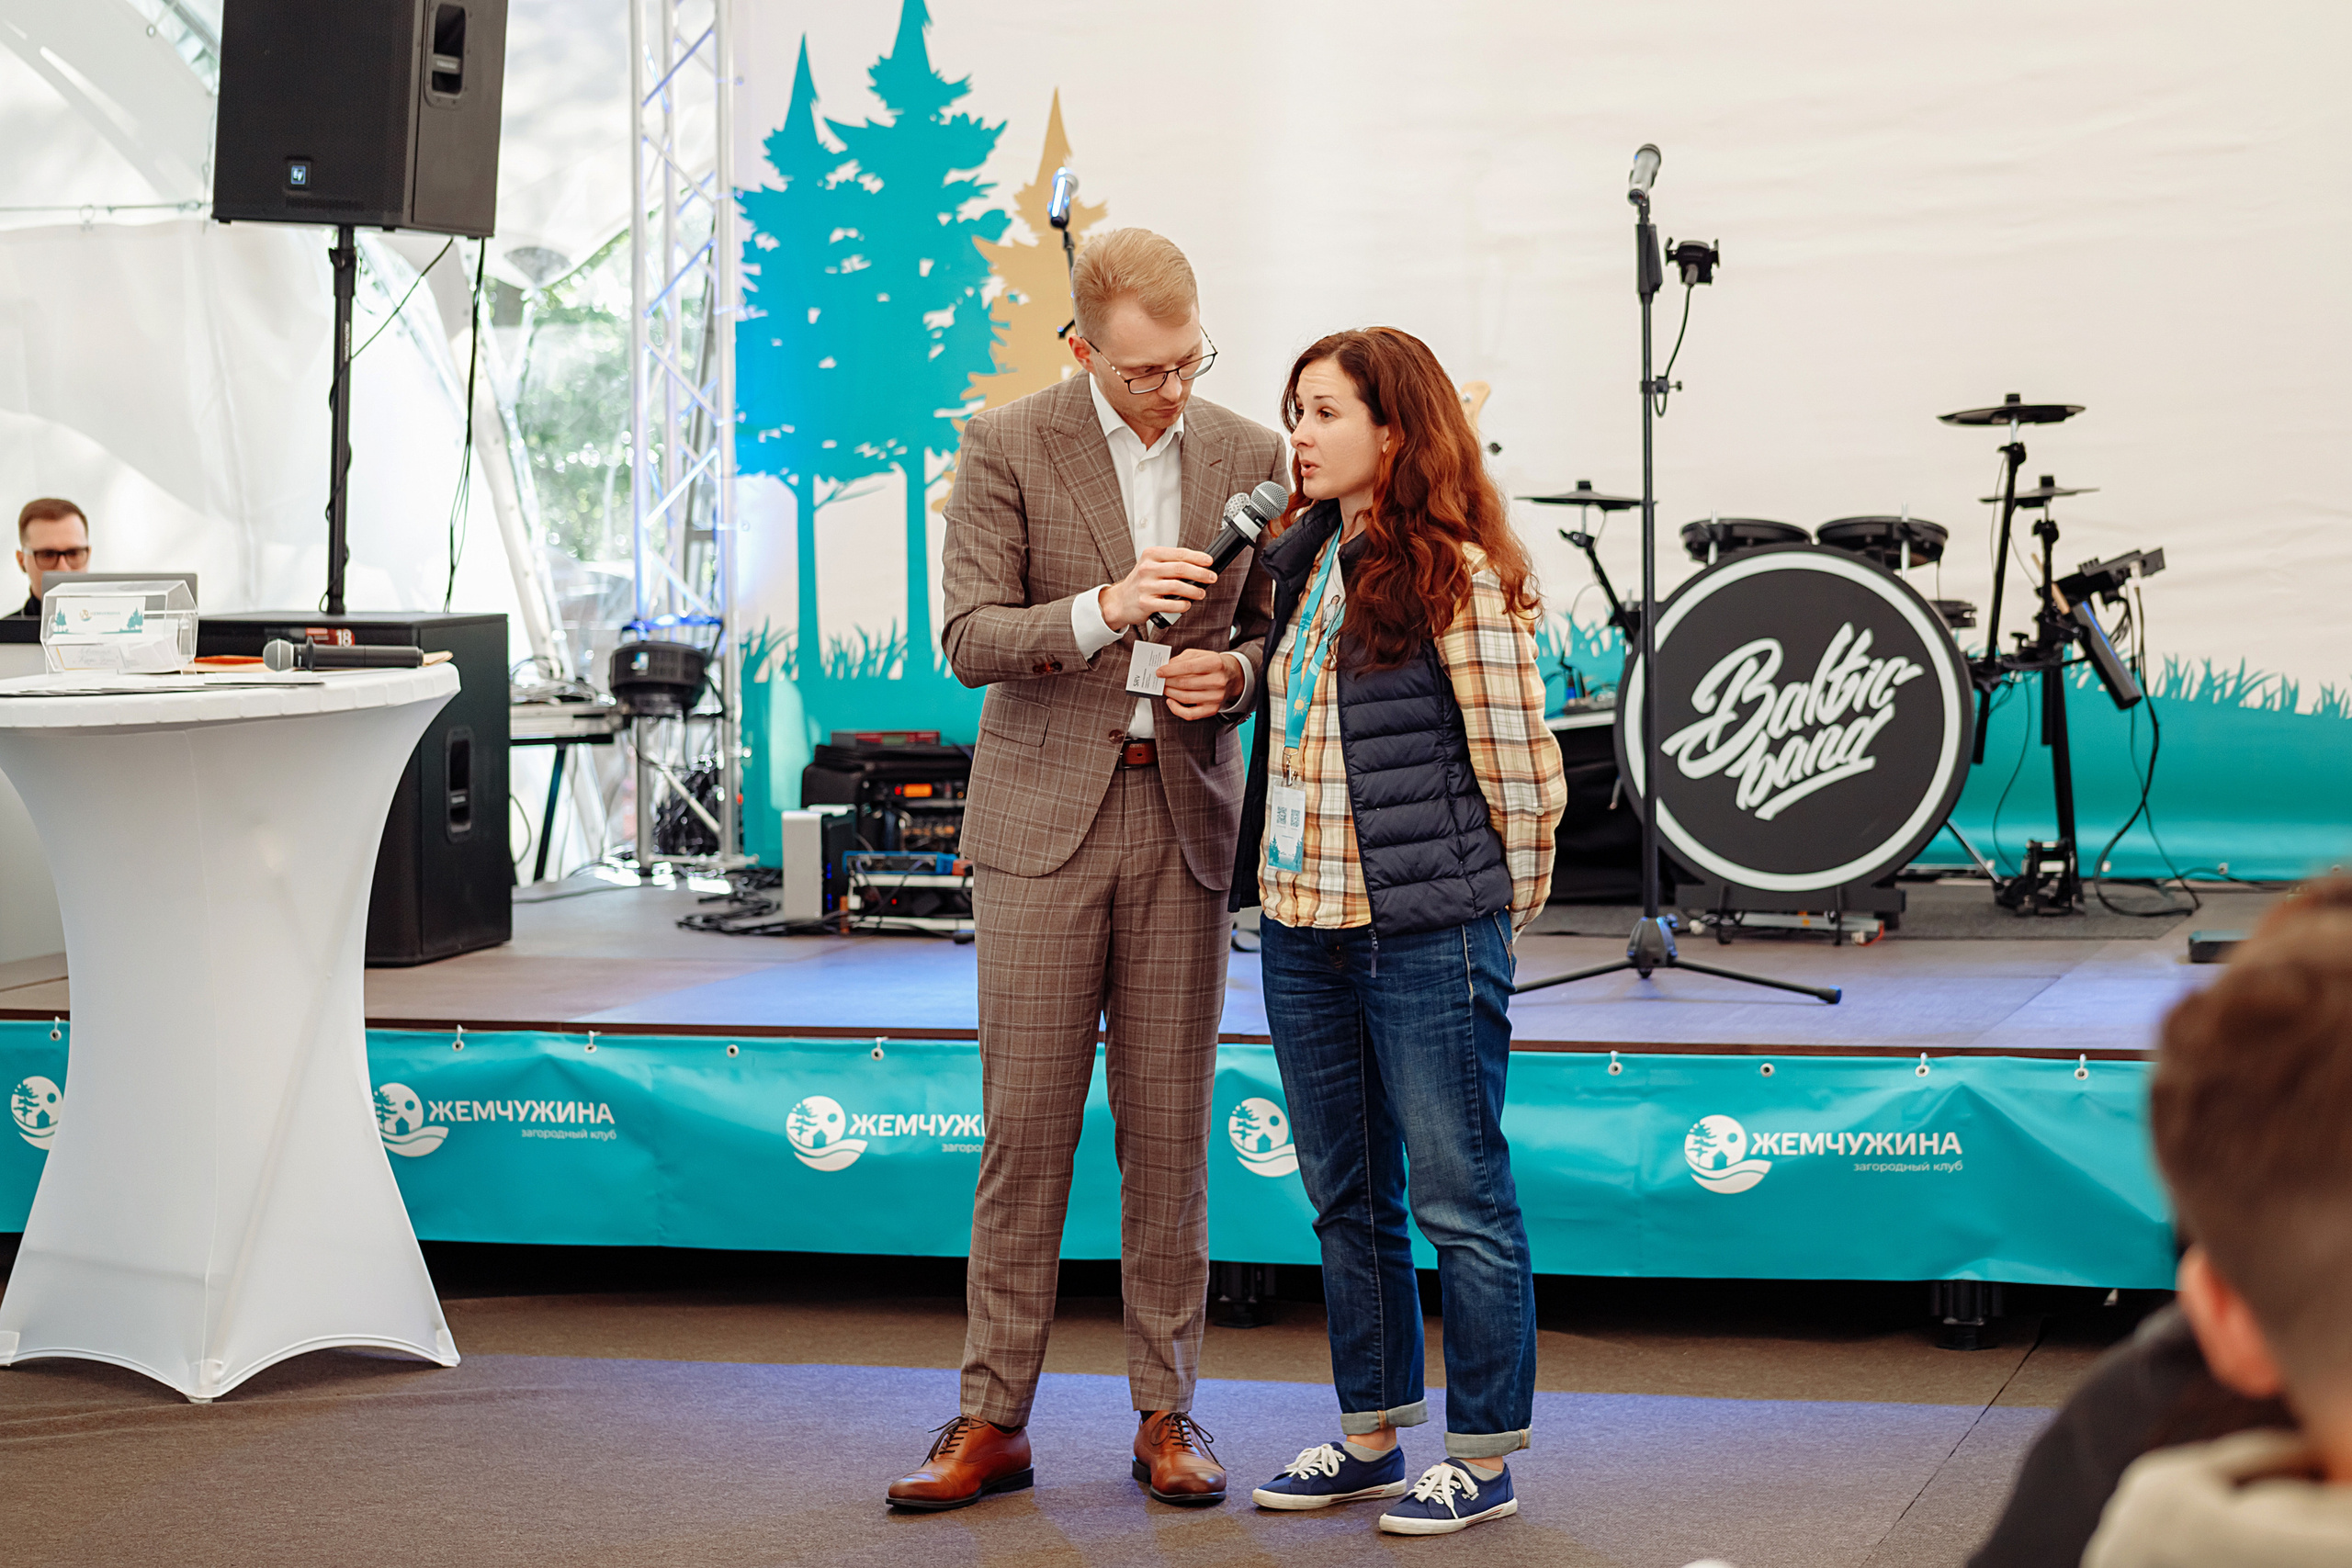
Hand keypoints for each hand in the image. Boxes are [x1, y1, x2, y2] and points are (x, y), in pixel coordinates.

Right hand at [1100, 546, 1217, 631]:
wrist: (1120, 601)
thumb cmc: (1140, 582)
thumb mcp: (1151, 565)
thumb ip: (1171, 563)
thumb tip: (1199, 566)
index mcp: (1150, 555)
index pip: (1179, 554)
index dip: (1197, 557)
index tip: (1209, 562)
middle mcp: (1147, 569)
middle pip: (1181, 568)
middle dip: (1201, 574)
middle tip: (1211, 577)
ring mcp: (1145, 586)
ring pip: (1177, 586)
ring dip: (1194, 591)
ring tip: (1201, 593)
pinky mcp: (1146, 603)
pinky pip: (1170, 604)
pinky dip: (1182, 605)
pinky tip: (1187, 604)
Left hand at [1161, 649, 1243, 720]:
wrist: (1232, 677)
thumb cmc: (1212, 665)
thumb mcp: (1200, 654)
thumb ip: (1183, 658)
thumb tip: (1167, 667)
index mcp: (1215, 663)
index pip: (1187, 667)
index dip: (1170, 670)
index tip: (1159, 672)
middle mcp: (1218, 680)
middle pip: (1185, 683)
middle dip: (1168, 682)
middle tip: (1160, 681)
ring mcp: (1216, 697)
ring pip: (1185, 698)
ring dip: (1170, 693)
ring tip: (1165, 688)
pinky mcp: (1212, 709)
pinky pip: (1190, 714)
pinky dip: (1176, 709)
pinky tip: (1170, 701)